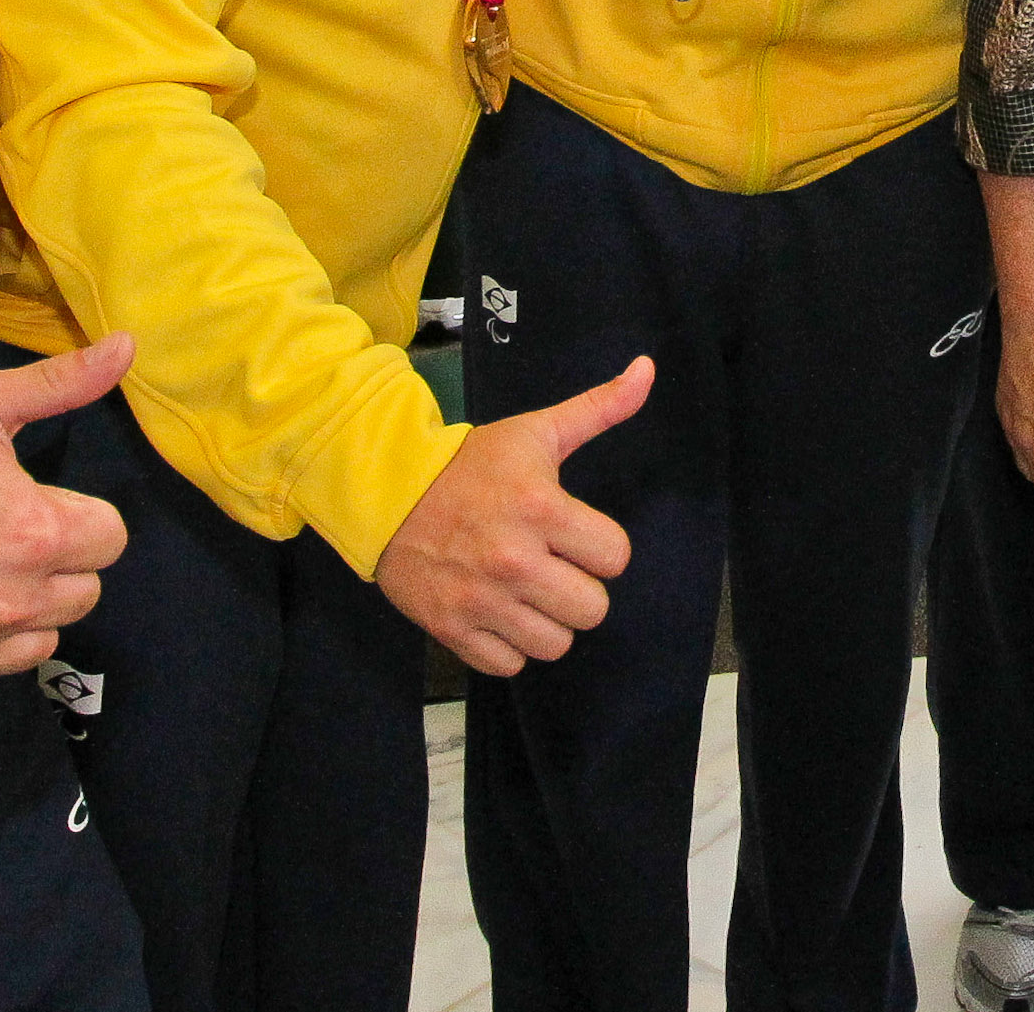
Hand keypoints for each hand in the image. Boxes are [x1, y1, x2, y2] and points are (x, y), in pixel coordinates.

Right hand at [0, 336, 136, 705]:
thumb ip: (62, 383)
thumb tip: (127, 347)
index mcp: (35, 534)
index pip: (110, 541)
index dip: (78, 520)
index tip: (39, 509)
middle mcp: (10, 602)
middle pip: (81, 594)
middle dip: (54, 566)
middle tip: (1, 540)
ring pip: (39, 640)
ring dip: (20, 612)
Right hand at [378, 357, 652, 676]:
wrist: (386, 492)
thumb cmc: (469, 465)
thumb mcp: (536, 431)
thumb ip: (599, 407)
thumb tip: (647, 368)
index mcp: (542, 508)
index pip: (616, 557)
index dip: (601, 547)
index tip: (575, 535)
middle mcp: (514, 560)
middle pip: (592, 610)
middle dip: (579, 588)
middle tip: (553, 567)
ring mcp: (480, 600)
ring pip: (554, 645)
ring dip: (547, 622)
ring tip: (527, 592)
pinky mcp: (451, 630)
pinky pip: (508, 666)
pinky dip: (508, 646)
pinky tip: (498, 612)